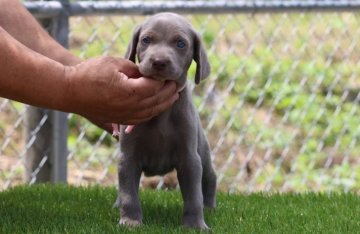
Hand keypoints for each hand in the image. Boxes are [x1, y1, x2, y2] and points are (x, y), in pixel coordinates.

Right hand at [64, 56, 178, 124]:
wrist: (68, 91)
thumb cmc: (89, 73)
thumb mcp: (114, 63)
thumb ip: (135, 69)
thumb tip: (149, 74)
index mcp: (129, 91)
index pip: (155, 87)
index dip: (165, 80)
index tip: (171, 74)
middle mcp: (129, 107)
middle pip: (157, 101)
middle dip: (169, 92)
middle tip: (178, 84)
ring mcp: (124, 116)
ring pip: (151, 112)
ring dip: (164, 104)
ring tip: (173, 96)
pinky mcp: (119, 120)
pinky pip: (141, 119)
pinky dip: (152, 112)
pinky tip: (157, 107)